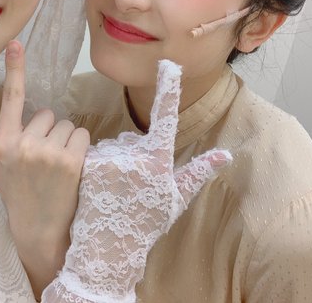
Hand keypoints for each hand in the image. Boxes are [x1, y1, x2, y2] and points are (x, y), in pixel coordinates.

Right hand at [0, 40, 89, 295]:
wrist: (39, 226)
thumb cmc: (13, 191)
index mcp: (3, 142)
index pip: (11, 98)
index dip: (15, 69)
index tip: (16, 43)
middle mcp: (23, 145)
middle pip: (46, 113)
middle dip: (47, 130)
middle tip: (42, 157)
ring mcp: (48, 153)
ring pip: (65, 124)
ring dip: (64, 140)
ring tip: (55, 164)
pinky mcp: (70, 161)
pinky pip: (80, 134)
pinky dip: (79, 146)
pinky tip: (70, 166)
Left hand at [42, 59, 231, 302]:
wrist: (108, 246)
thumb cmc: (146, 223)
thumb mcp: (175, 200)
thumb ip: (197, 172)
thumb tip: (226, 154)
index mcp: (157, 160)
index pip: (165, 118)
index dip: (168, 90)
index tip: (168, 65)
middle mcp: (132, 155)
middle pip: (132, 138)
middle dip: (131, 154)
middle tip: (131, 186)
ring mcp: (107, 158)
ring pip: (111, 146)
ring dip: (112, 161)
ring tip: (114, 190)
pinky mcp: (85, 163)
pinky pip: (93, 153)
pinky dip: (95, 165)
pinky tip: (98, 186)